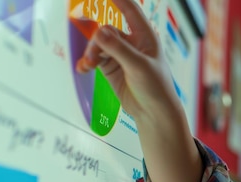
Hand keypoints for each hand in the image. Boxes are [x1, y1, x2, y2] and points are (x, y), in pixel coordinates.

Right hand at [75, 0, 182, 125]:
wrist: (154, 113)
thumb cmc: (156, 88)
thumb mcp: (139, 67)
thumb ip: (119, 49)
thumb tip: (99, 32)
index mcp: (145, 37)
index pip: (130, 10)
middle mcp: (132, 43)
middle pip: (107, 30)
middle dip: (97, 42)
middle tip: (93, 58)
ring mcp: (121, 55)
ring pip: (98, 44)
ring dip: (91, 53)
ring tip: (89, 66)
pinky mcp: (111, 67)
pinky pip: (94, 58)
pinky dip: (88, 62)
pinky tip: (84, 68)